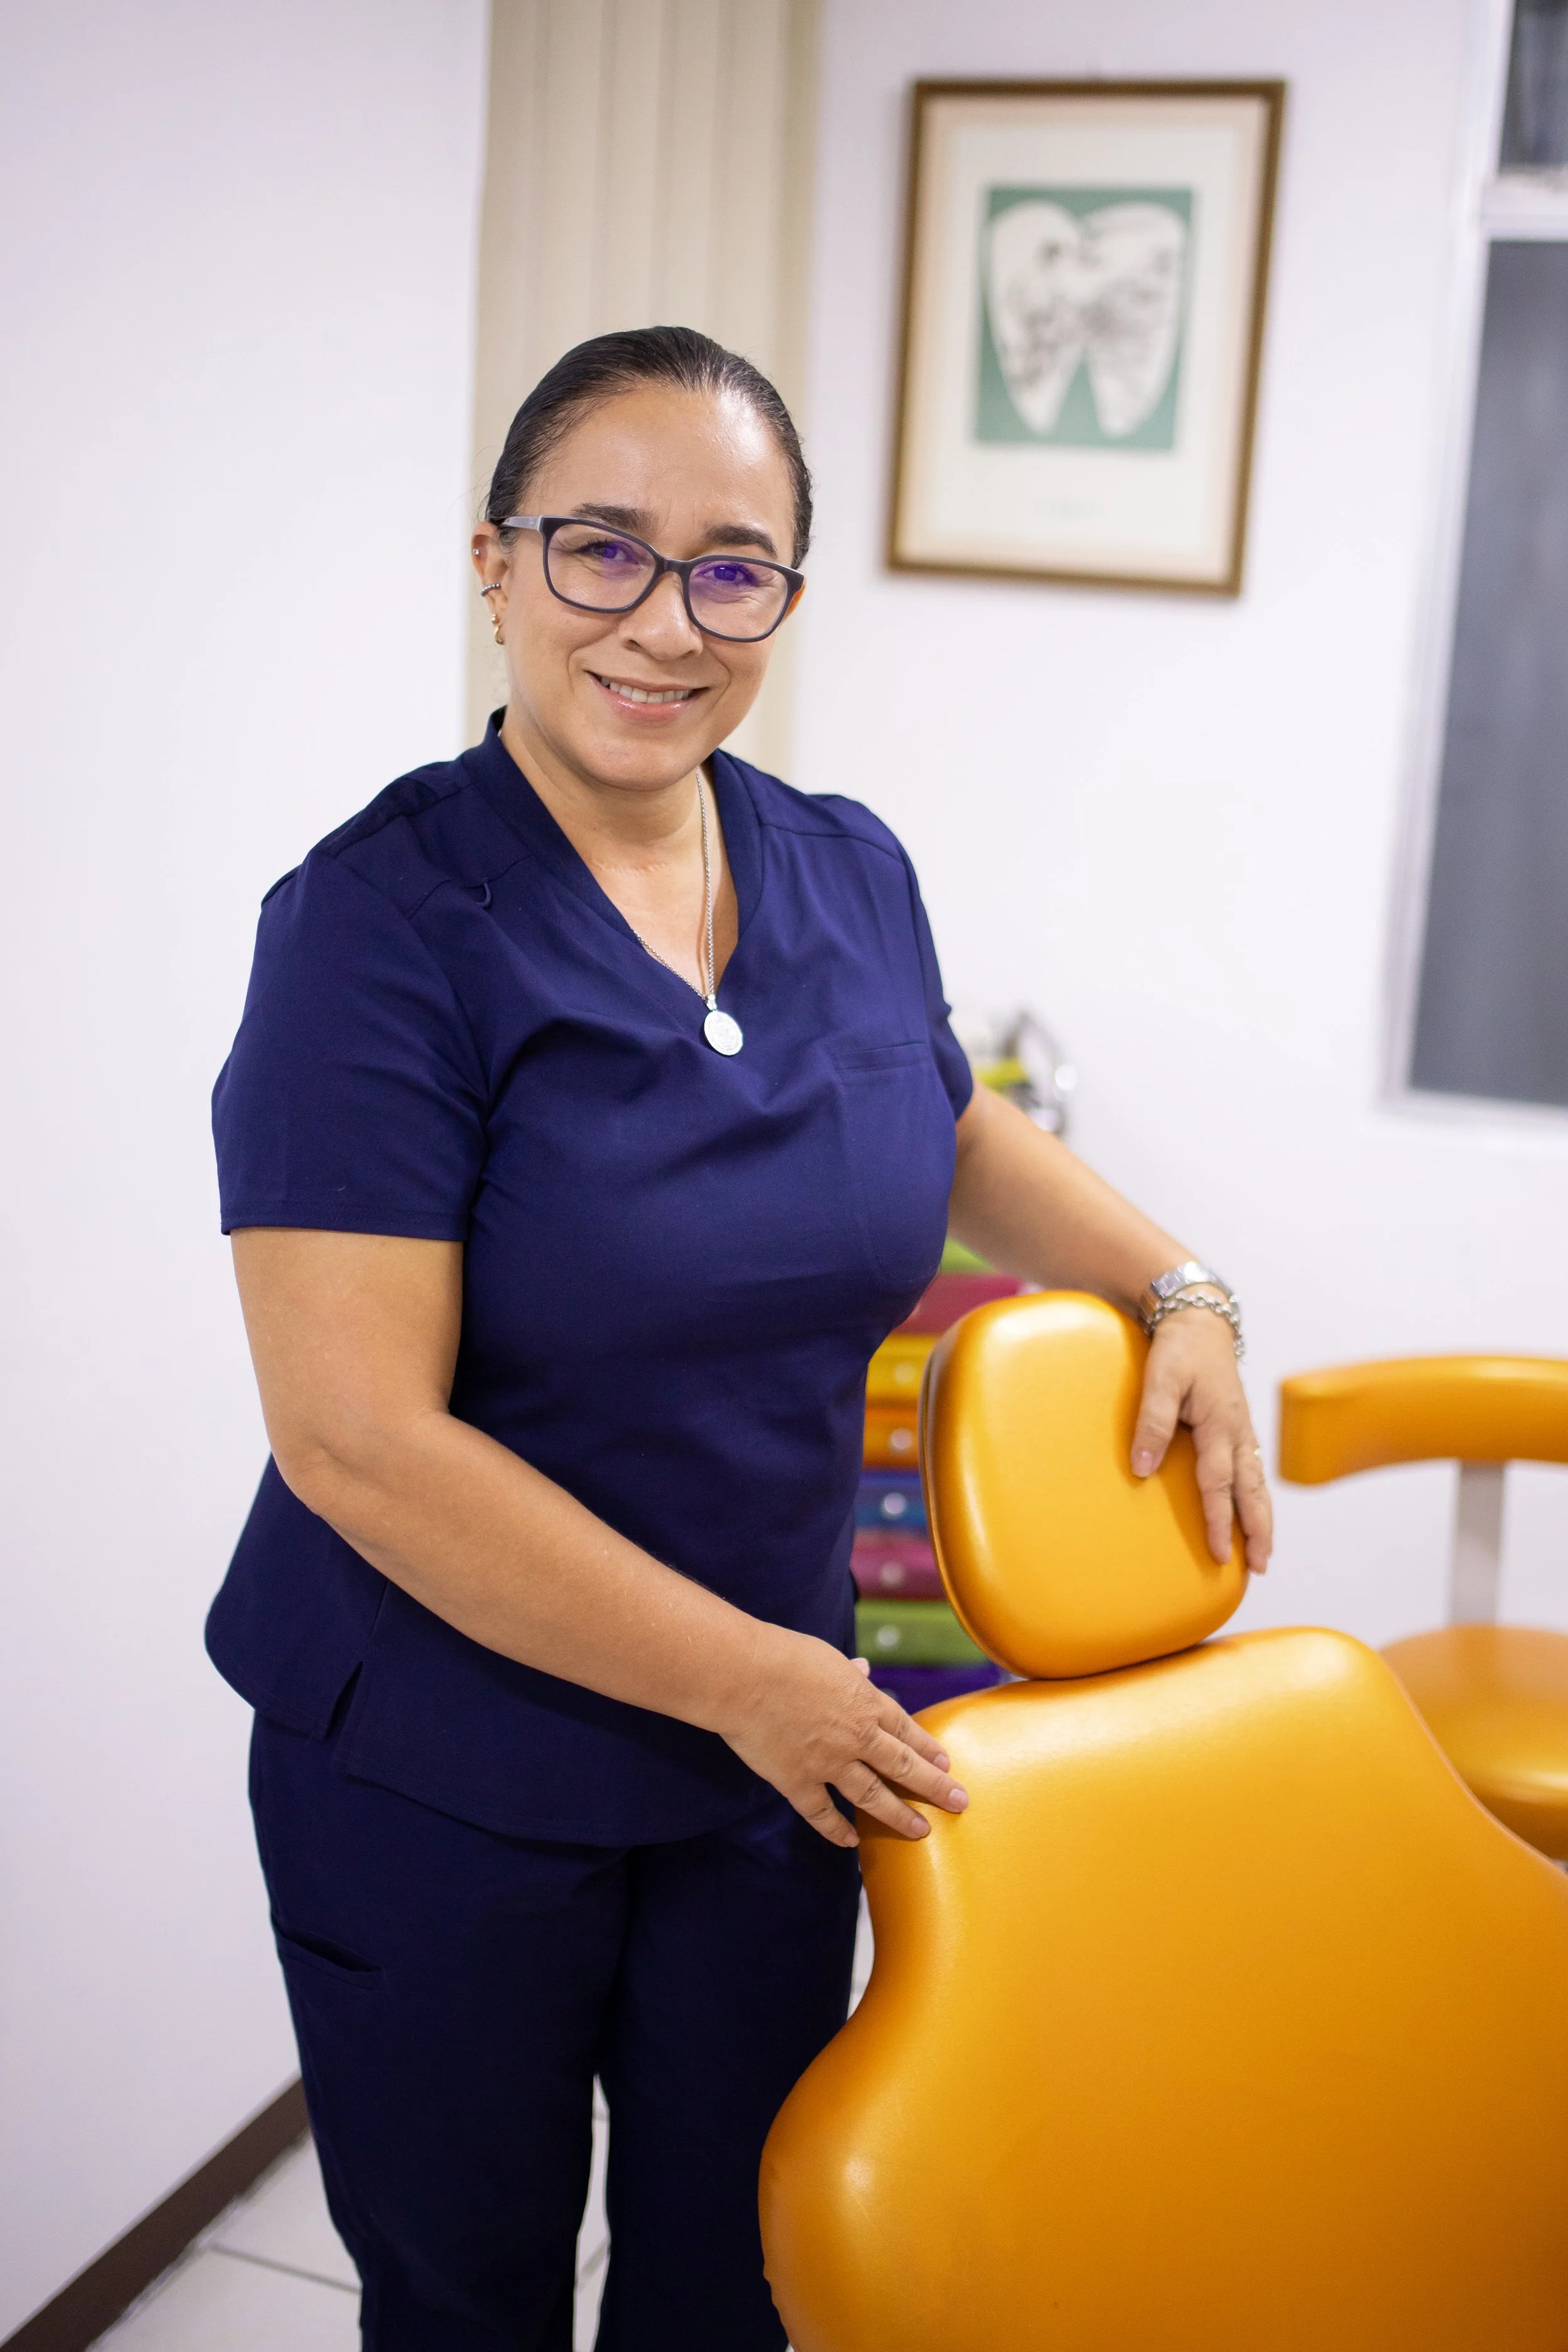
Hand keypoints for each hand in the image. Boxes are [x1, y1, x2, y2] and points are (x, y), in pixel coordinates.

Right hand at [716, 1626, 969, 1848]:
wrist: (743, 1676)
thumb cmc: (783, 1656)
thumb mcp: (827, 1658)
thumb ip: (849, 1672)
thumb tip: (864, 1669)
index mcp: (865, 1703)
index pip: (906, 1730)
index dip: (928, 1749)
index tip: (946, 1764)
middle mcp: (855, 1737)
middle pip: (903, 1765)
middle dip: (935, 1786)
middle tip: (960, 1802)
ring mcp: (828, 1764)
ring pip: (873, 1796)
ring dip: (899, 1815)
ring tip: (921, 1831)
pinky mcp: (797, 1782)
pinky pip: (822, 1814)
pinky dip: (837, 1831)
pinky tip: (851, 1843)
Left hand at [1130, 1305, 1272, 1574]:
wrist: (1199, 1321)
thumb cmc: (1178, 1349)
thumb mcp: (1160, 1378)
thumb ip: (1152, 1422)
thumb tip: (1142, 1469)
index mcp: (1220, 1424)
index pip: (1219, 1484)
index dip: (1219, 1521)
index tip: (1219, 1554)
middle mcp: (1238, 1433)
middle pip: (1252, 1492)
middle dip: (1258, 1532)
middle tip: (1259, 1568)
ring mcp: (1242, 1431)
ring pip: (1257, 1484)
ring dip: (1261, 1520)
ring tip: (1262, 1554)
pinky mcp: (1239, 1429)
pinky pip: (1252, 1471)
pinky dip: (1256, 1498)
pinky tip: (1252, 1514)